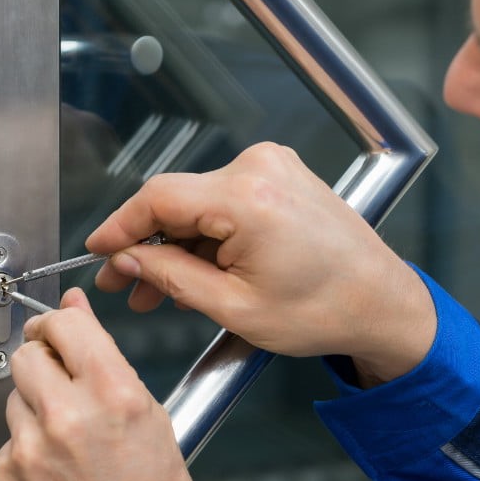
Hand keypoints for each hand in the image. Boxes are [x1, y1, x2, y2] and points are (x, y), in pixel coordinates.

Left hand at [0, 288, 202, 480]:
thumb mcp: (150, 412)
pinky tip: (56, 463)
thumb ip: (106, 357)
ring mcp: (32, 448)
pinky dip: (28, 443)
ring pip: (15, 395)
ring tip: (68, 433)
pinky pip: (8, 438)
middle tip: (63, 379)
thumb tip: (75, 312)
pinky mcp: (8, 476)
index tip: (58, 326)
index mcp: (112, 392)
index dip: (60, 321)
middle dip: (45, 359)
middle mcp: (68, 415)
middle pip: (28, 354)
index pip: (64, 324)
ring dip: (37, 403)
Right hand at [87, 142, 435, 383]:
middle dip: (148, 246)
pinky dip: (207, 236)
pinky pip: (226, 204)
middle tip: (128, 285)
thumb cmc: (324, 311)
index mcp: (248, 198)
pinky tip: (196, 270)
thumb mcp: (234, 307)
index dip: (119, 226)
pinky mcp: (282, 179)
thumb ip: (171, 277)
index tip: (98, 250)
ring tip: (161, 290)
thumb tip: (128, 259)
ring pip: (200, 205)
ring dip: (178, 246)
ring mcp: (274, 169)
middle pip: (178, 202)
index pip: (158, 198)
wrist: (381, 303)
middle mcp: (261, 169)